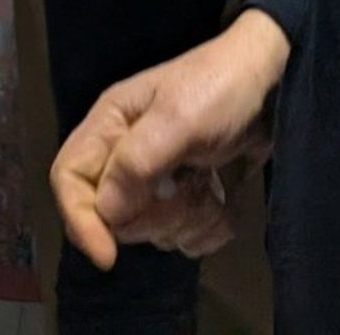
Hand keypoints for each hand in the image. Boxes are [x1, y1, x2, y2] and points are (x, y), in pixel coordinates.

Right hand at [53, 10, 289, 271]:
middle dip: (152, 216)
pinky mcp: (185, 193)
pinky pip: (183, 235)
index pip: (68, 179)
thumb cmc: (220, 90)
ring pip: (150, 229)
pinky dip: (206, 227)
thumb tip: (105, 212)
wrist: (271, 83)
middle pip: (112, 215)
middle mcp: (125, 152)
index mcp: (110, 125)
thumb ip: (136, 161)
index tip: (109, 255)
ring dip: (186, 220)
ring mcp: (156, 176)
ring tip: (210, 186)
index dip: (80, 220)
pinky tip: (222, 200)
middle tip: (187, 190)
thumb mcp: (179, 118)